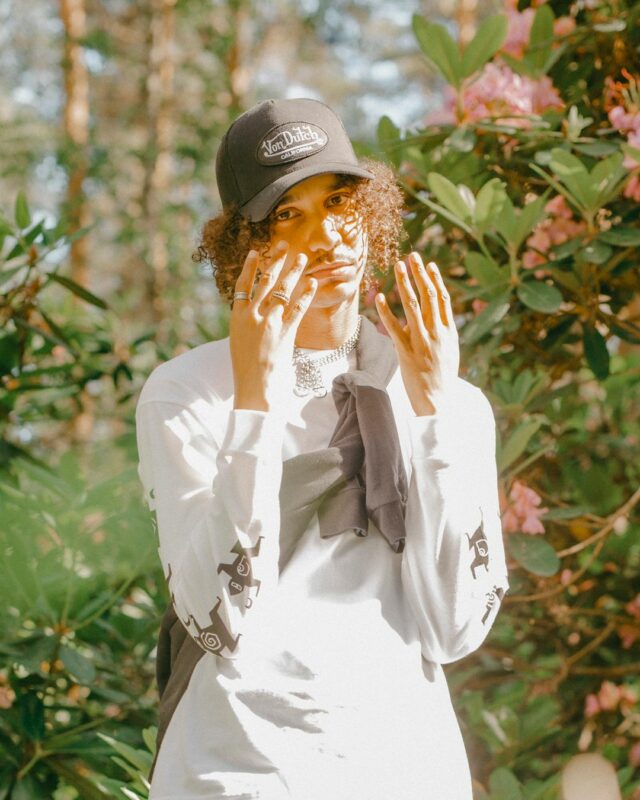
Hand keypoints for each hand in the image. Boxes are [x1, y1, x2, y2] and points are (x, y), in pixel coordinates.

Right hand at [230, 242, 317, 411]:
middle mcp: (252, 316)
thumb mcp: (239, 341)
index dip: (250, 266)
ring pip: (283, 290)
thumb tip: (256, 310)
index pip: (243, 284)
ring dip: (294, 272)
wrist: (254, 388)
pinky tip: (313, 283)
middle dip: (276, 261)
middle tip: (285, 245)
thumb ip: (247, 323)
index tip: (257, 251)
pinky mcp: (286, 333)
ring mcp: (270, 323)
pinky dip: (307, 294)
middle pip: (266, 281)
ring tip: (303, 258)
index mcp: (237, 317)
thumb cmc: (246, 369)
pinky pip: (299, 308)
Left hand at [374, 252, 459, 415]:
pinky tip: (379, 297)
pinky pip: (394, 327)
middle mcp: (437, 333)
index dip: (435, 280)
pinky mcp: (405, 352)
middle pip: (428, 296)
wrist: (438, 401)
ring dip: (404, 284)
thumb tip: (439, 318)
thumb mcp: (451, 352)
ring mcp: (421, 341)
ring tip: (398, 266)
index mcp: (449, 332)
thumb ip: (445, 333)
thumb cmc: (443, 378)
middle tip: (412, 256)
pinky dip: (386, 311)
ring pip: (412, 306)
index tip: (428, 265)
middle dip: (420, 274)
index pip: (443, 299)